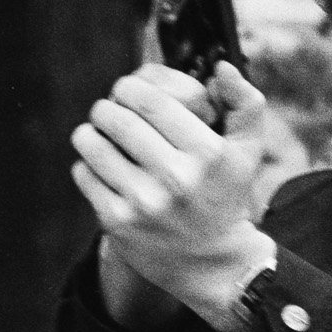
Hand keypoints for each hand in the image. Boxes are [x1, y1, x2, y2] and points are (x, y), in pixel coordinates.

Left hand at [72, 62, 275, 331]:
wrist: (211, 262)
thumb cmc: (225, 194)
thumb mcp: (247, 150)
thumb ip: (245, 102)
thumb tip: (220, 69)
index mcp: (208, 153)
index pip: (151, 99)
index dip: (131, 87)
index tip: (128, 91)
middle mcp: (176, 178)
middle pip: (117, 116)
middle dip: (108, 107)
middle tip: (111, 111)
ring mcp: (144, 202)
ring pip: (92, 142)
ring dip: (91, 132)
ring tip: (100, 134)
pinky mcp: (118, 222)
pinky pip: (84, 173)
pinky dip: (88, 164)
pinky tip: (104, 168)